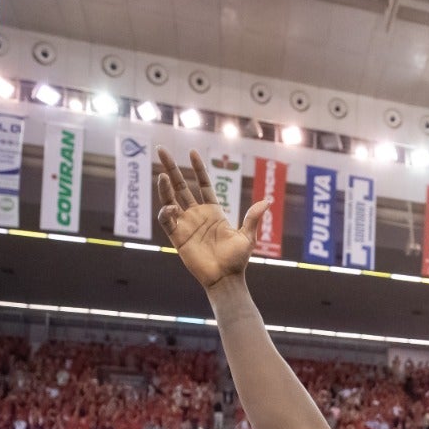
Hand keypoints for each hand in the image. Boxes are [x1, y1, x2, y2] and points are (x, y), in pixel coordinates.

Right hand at [155, 147, 270, 290]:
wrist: (226, 279)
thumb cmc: (237, 260)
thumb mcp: (248, 237)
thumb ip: (253, 218)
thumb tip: (267, 202)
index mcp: (213, 212)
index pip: (203, 184)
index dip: (197, 168)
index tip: (192, 152)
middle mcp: (197, 215)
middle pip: (181, 186)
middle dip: (171, 168)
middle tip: (161, 150)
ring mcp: (186, 224)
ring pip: (170, 199)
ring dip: (164, 187)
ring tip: (162, 175)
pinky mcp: (177, 237)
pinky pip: (166, 220)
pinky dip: (166, 212)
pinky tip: (171, 208)